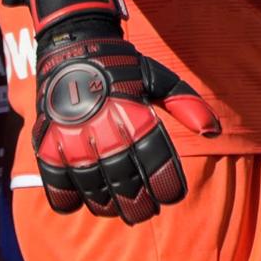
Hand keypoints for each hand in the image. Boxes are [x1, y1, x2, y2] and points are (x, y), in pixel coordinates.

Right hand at [7, 0, 218, 224]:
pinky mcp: (46, 139)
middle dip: (137, 202)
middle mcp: (102, 127)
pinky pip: (53, 178)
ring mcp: (71, 135)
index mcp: (133, 113)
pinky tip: (77, 206)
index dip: (165, 182)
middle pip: (123, 177)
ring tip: (117, 212)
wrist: (73, 46)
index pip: (155, 157)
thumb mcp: (159, 79)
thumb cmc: (123, 67)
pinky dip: (64, 196)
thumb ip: (186, 104)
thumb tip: (213, 130)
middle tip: (146, 214)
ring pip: (90, 184)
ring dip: (105, 204)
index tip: (173, 197)